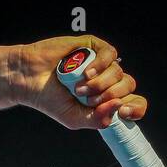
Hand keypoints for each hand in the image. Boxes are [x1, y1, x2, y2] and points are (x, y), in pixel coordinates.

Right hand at [7, 35, 145, 129]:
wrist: (30, 80)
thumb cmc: (50, 100)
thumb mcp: (75, 120)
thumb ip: (98, 119)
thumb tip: (119, 105)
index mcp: (106, 100)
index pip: (134, 103)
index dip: (135, 108)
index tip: (124, 113)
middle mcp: (107, 81)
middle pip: (127, 86)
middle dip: (110, 96)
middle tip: (88, 99)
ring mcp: (101, 64)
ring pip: (118, 72)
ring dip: (100, 83)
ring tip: (79, 88)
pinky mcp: (93, 47)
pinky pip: (110, 54)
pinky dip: (100, 65)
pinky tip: (86, 73)